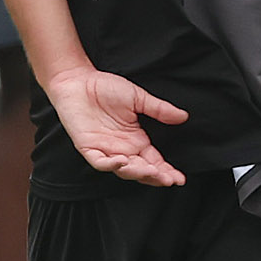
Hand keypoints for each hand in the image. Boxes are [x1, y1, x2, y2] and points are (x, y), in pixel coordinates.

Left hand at [47, 67, 187, 185]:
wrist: (77, 80)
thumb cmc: (105, 88)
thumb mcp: (137, 98)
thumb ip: (158, 109)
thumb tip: (183, 116)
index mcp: (136, 140)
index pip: (154, 162)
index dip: (167, 171)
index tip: (180, 179)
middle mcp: (122, 149)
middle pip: (141, 170)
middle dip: (155, 177)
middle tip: (168, 180)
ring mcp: (105, 149)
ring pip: (122, 169)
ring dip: (136, 172)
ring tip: (150, 172)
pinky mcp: (87, 147)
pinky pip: (99, 161)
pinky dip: (110, 164)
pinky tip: (122, 161)